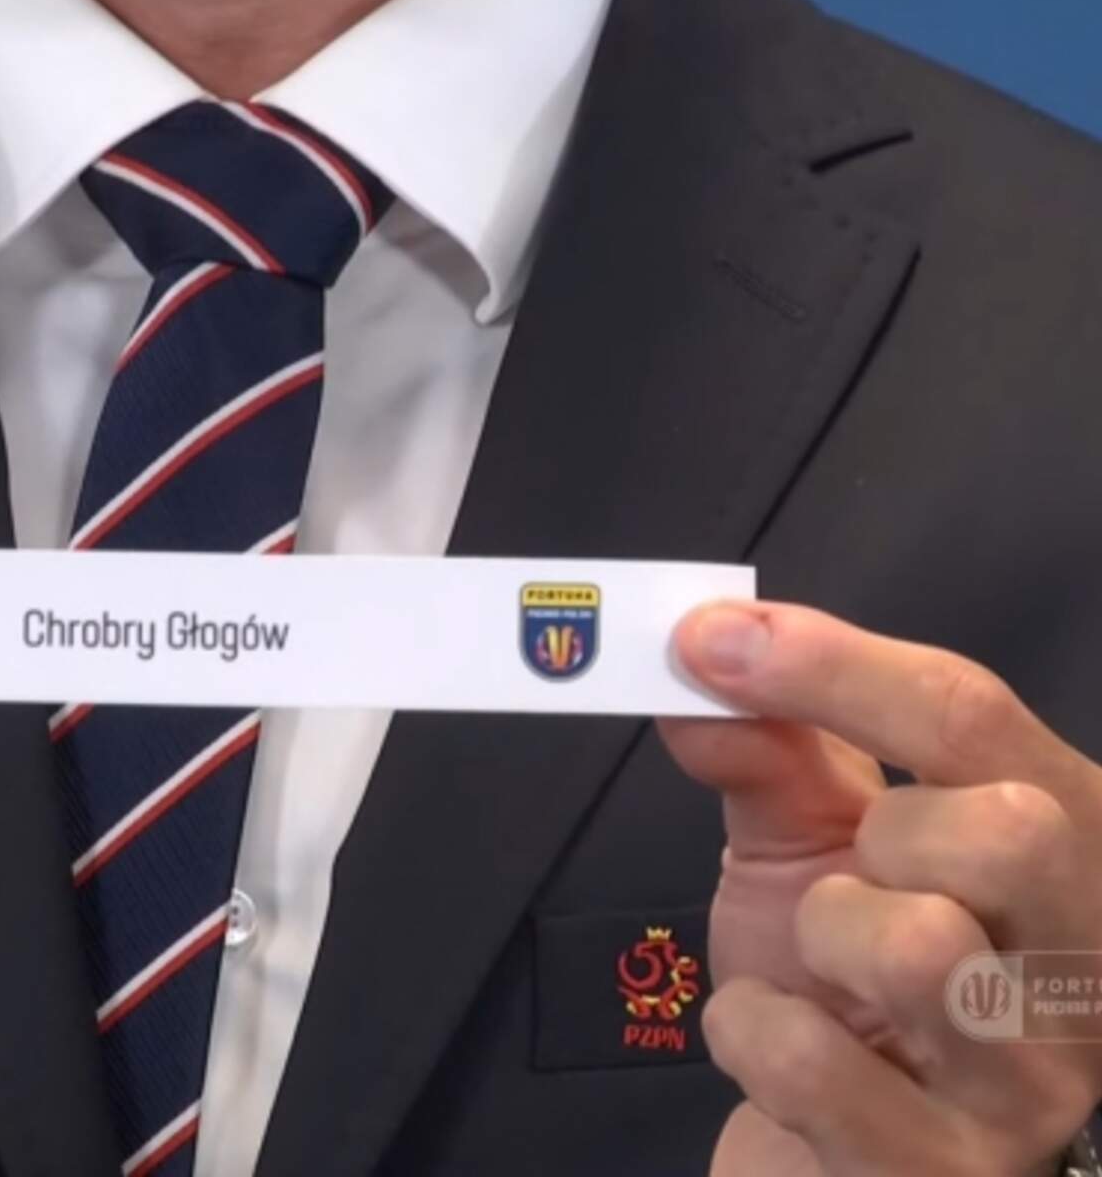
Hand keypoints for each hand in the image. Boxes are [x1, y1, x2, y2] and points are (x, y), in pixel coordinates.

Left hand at [661, 602, 1101, 1176]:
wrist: (820, 1146)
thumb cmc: (835, 986)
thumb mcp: (809, 849)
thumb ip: (772, 753)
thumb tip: (701, 660)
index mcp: (1065, 852)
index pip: (979, 720)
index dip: (837, 665)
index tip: (711, 638)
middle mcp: (1086, 971)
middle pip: (1012, 829)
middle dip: (890, 833)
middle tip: (852, 875)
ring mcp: (1031, 1089)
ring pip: (922, 948)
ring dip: (822, 938)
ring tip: (819, 968)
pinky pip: (813, 1063)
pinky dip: (750, 1033)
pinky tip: (776, 1044)